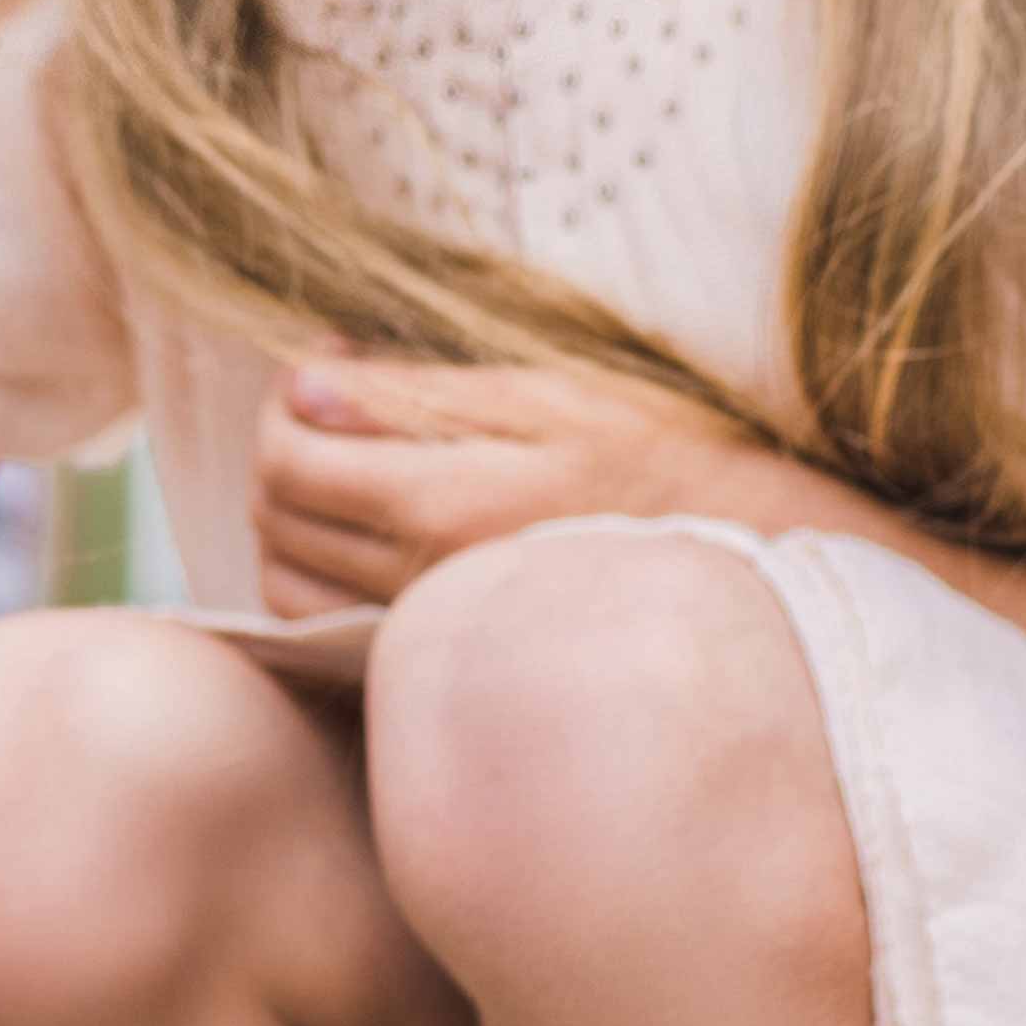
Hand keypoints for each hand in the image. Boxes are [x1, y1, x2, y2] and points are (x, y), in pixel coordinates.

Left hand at [248, 355, 821, 617]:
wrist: (750, 566)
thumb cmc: (660, 462)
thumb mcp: (549, 399)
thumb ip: (416, 396)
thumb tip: (304, 387)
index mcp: (445, 503)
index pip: (288, 459)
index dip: (283, 401)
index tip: (324, 363)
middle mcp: (420, 580)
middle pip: (274, 517)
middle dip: (281, 449)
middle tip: (329, 404)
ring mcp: (427, 630)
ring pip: (286, 584)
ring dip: (289, 519)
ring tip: (342, 468)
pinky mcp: (440, 662)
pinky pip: (329, 629)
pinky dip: (317, 578)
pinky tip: (361, 534)